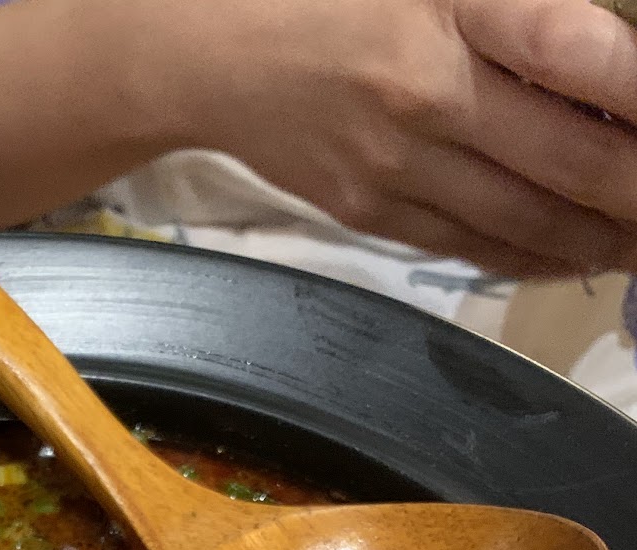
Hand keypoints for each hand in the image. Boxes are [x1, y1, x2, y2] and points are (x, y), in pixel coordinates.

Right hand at [163, 0, 636, 275]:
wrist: (217, 57)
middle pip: (572, 160)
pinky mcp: (370, 212)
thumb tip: (610, 69)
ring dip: (605, 237)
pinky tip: (578, 256)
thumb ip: (520, 14)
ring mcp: (396, 166)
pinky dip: (536, 258)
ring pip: (529, 221)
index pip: (578, 54)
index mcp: (452, 9)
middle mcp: (427, 94)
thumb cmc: (332, 0)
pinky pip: (472, 248)